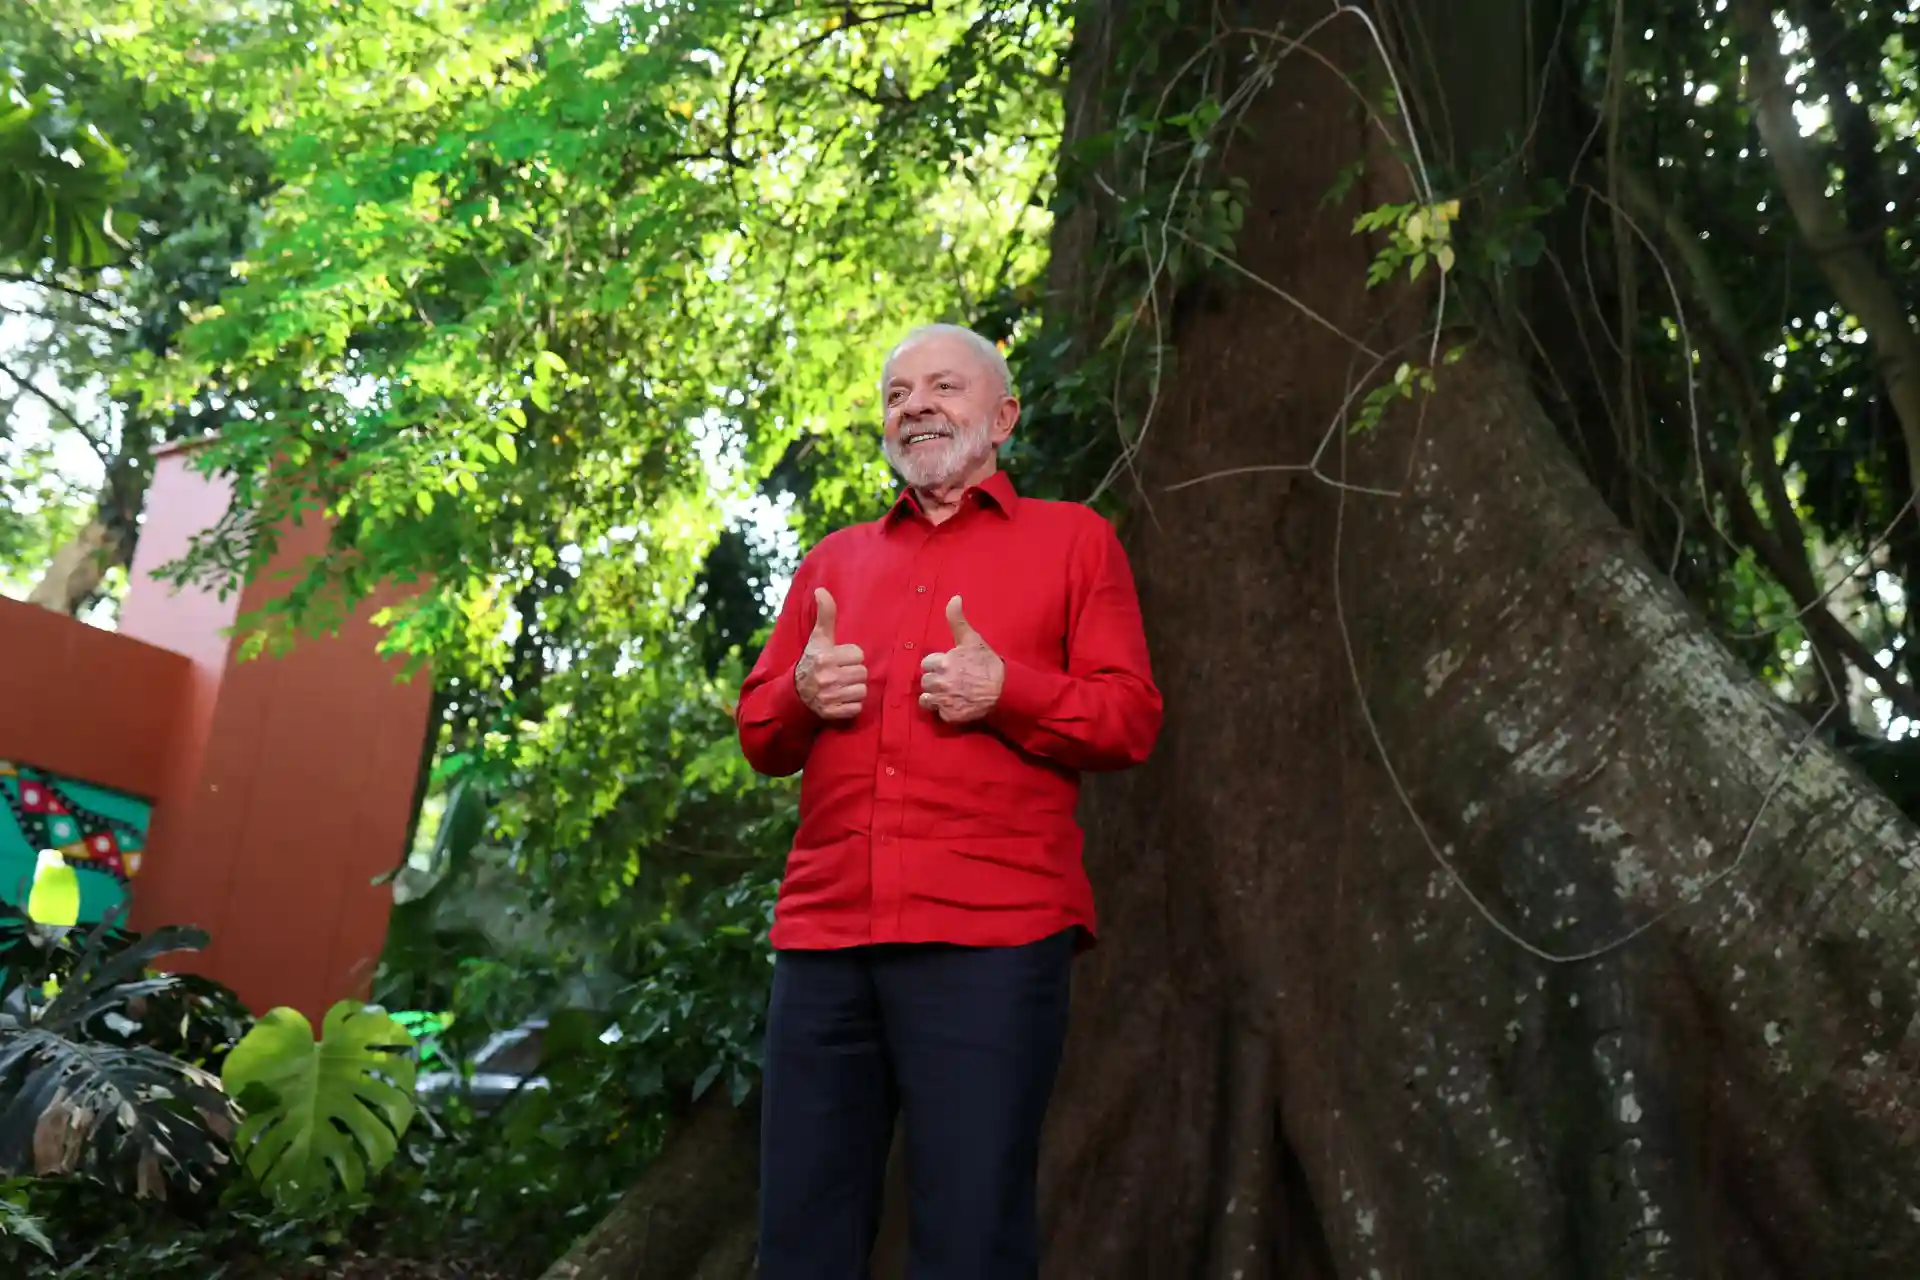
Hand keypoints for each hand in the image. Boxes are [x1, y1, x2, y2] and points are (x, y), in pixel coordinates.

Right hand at [794, 588, 866, 719]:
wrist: (795, 694)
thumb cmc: (811, 661)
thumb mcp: (818, 638)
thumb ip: (825, 615)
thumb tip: (821, 590)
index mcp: (824, 658)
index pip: (858, 654)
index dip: (851, 656)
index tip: (839, 659)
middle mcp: (826, 678)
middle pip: (862, 673)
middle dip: (853, 672)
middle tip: (840, 673)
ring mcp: (829, 697)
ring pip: (862, 690)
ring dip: (854, 689)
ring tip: (841, 686)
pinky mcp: (832, 713)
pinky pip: (857, 708)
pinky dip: (851, 705)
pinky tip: (840, 699)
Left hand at [919, 596, 1003, 722]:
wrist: (1005, 690)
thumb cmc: (988, 664)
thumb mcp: (972, 639)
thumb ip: (957, 619)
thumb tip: (954, 597)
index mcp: (942, 662)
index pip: (926, 664)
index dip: (936, 665)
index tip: (948, 667)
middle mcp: (940, 682)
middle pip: (925, 681)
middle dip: (935, 680)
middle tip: (951, 680)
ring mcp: (944, 701)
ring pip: (927, 699)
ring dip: (935, 696)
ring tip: (950, 693)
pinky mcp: (949, 716)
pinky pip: (938, 714)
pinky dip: (944, 711)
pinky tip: (956, 704)